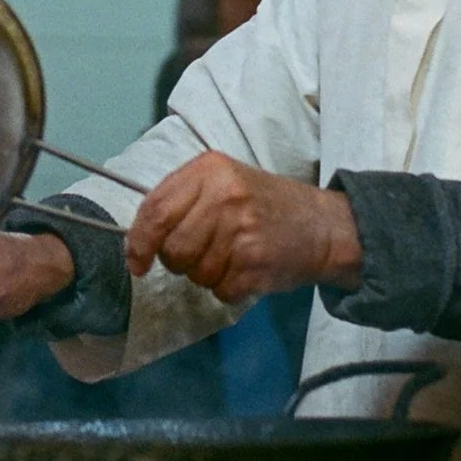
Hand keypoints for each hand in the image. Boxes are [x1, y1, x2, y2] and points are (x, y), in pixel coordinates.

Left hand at [124, 152, 361, 302]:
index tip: (137, 262)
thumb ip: (179, 200)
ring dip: (206, 274)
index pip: (155, 210)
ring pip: (194, 273)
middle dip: (178, 261)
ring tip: (230, 256)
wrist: (323, 225)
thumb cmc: (263, 203)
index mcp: (209, 170)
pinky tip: (246, 269)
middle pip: (173, 248)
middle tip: (201, 252)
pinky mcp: (256, 263)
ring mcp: (242, 230)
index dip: (138, 242)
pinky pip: (220, 290)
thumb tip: (136, 241)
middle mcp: (224, 196)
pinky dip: (228, 288)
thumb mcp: (222, 182)